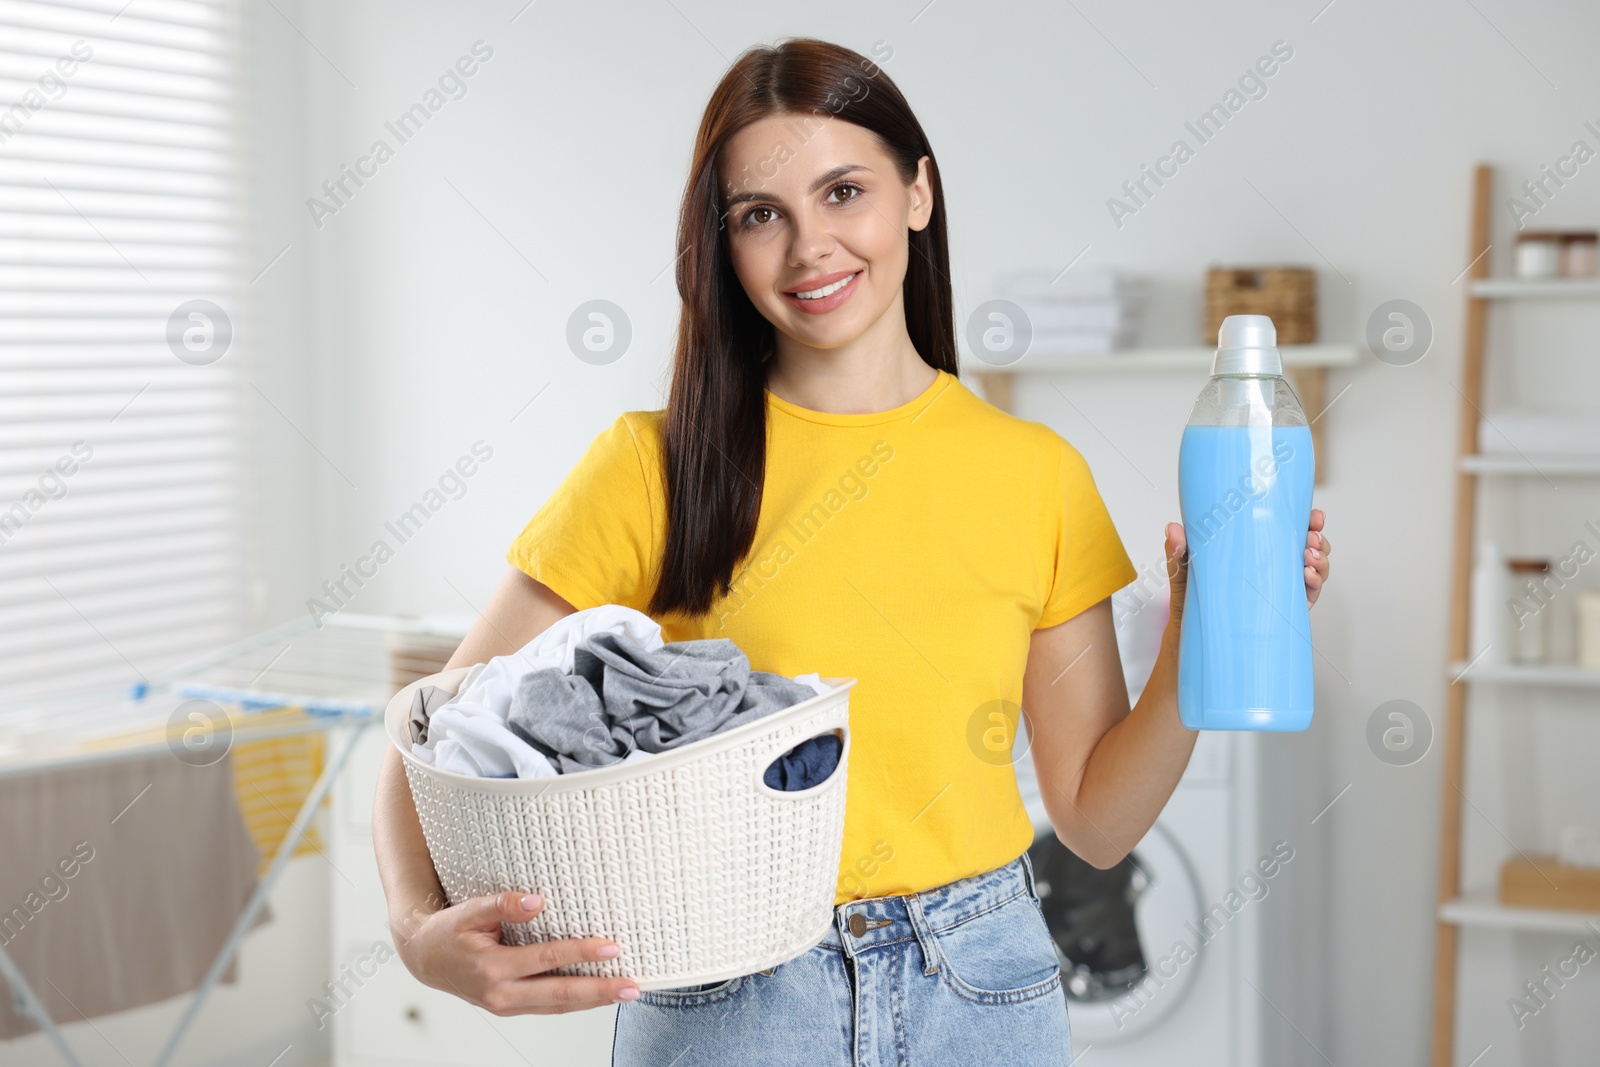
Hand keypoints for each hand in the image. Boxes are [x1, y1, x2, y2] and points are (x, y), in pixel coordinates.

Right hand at [392, 891, 639, 1014]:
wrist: (424, 959)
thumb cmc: (448, 931)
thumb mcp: (469, 911)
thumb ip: (501, 904)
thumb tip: (536, 901)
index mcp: (492, 968)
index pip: (547, 960)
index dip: (581, 953)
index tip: (611, 947)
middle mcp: (501, 994)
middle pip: (560, 994)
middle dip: (599, 991)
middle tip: (633, 986)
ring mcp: (506, 1006)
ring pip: (558, 1007)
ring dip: (594, 1002)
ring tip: (626, 993)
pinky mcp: (510, 1008)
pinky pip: (549, 1008)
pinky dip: (576, 1003)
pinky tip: (598, 996)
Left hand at [1161, 507, 1330, 624]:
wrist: (1192, 636)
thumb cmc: (1193, 597)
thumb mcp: (1186, 572)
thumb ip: (1180, 553)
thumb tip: (1173, 529)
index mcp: (1257, 550)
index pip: (1287, 529)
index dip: (1307, 521)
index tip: (1314, 515)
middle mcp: (1274, 566)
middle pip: (1309, 546)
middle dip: (1318, 538)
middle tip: (1311, 537)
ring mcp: (1282, 588)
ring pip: (1315, 569)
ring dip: (1320, 560)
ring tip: (1308, 557)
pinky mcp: (1285, 610)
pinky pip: (1308, 595)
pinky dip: (1313, 584)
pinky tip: (1306, 577)